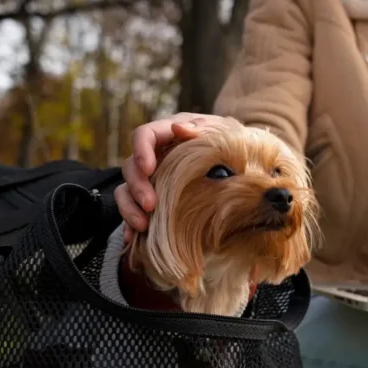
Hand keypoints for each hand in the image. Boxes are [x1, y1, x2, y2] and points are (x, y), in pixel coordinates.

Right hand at [115, 113, 228, 241]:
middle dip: (137, 186)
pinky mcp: (150, 200)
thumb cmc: (229, 144)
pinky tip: (132, 239)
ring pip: (126, 190)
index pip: (144, 135)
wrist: (241, 162)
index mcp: (168, 134)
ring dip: (130, 208)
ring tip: (143, 226)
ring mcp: (151, 179)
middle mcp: (154, 155)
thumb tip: (178, 128)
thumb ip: (202, 128)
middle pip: (131, 166)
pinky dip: (129, 225)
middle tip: (150, 205)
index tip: (148, 168)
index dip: (140, 150)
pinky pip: (132, 211)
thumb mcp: (220, 131)